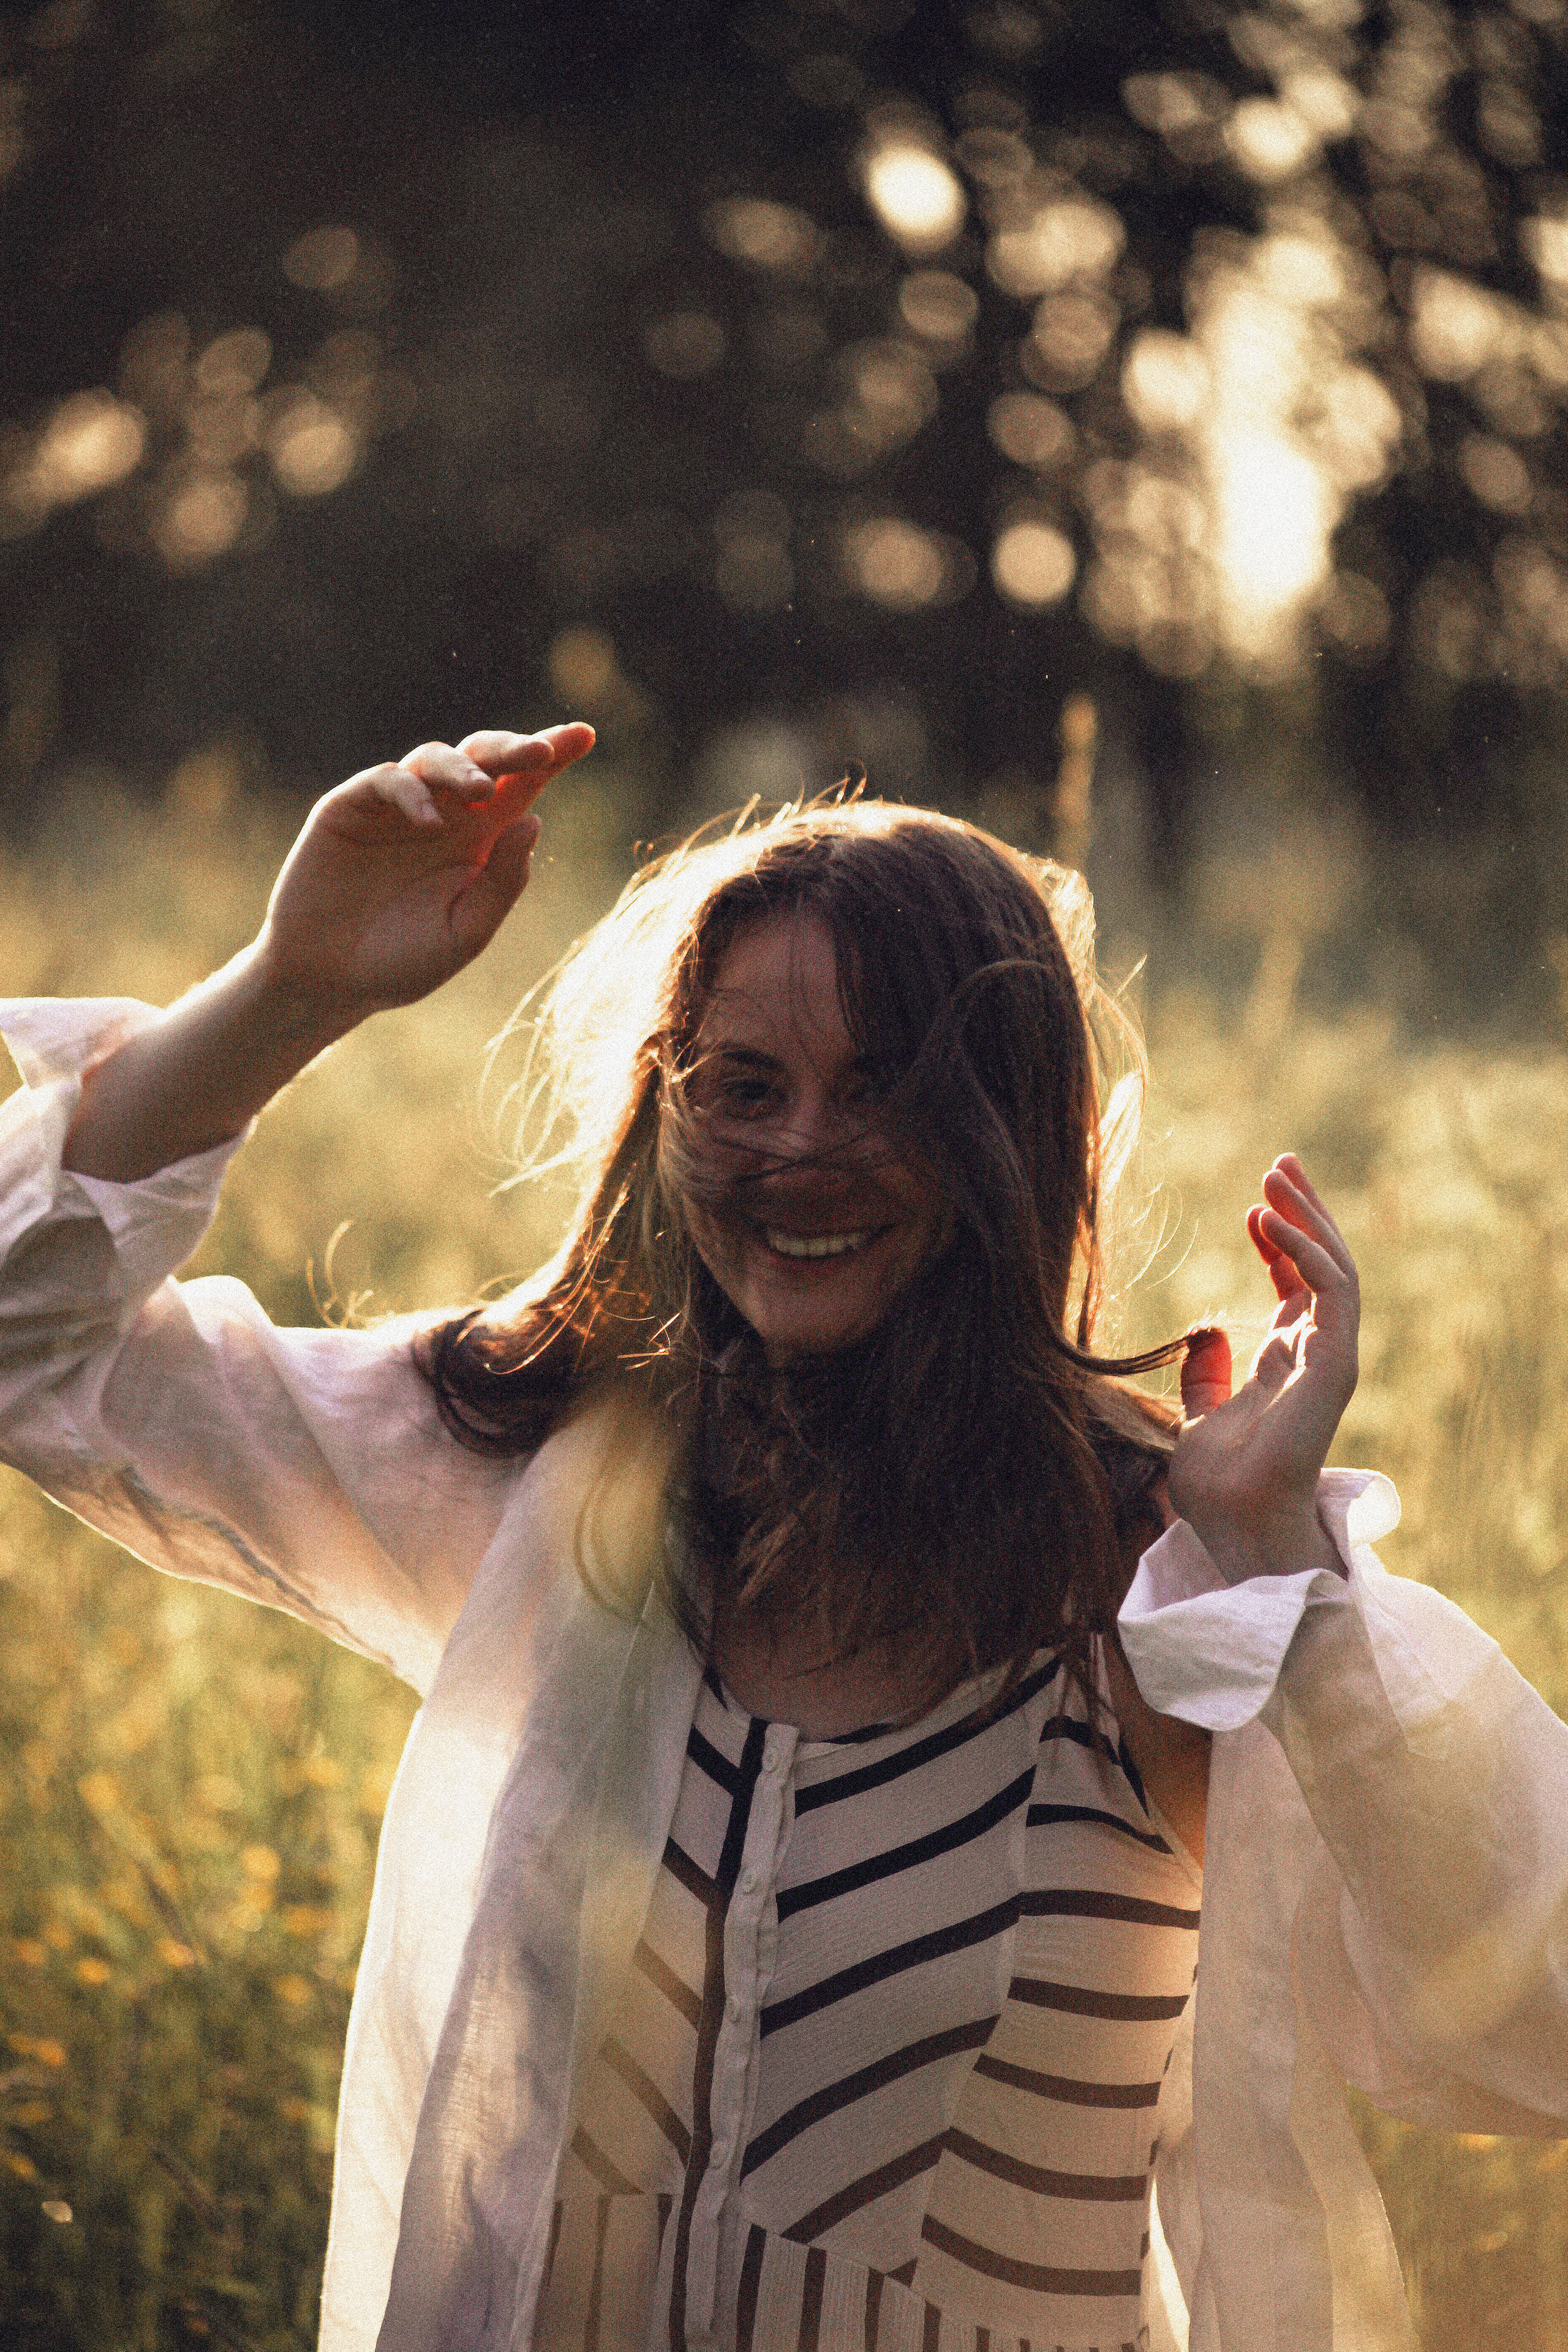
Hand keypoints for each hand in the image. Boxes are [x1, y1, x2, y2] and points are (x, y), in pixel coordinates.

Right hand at [256, 724, 594, 1026]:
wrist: (330, 982)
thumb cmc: (402, 961)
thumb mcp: (465, 932)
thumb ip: (503, 883)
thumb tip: (536, 820)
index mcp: (481, 838)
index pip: (523, 785)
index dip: (553, 754)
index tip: (586, 734)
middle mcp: (443, 813)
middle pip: (485, 759)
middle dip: (514, 748)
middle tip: (542, 751)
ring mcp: (396, 807)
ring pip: (436, 758)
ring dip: (464, 768)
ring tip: (484, 791)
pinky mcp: (350, 807)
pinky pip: (386, 780)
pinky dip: (411, 793)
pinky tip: (428, 822)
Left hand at [1166, 1155, 1358, 1583]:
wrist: (1234, 1523)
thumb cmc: (1219, 1487)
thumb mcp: (1197, 1417)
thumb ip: (1206, 1377)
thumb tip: (1201, 1335)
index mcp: (1288, 1361)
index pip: (1298, 1285)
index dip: (1280, 1242)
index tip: (1253, 1209)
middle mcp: (1316, 1352)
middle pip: (1323, 1265)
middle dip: (1304, 1212)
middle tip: (1280, 1165)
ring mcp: (1331, 1356)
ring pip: (1337, 1267)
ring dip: (1309, 1217)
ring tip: (1278, 1176)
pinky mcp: (1336, 1362)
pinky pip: (1332, 1290)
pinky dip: (1306, 1250)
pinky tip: (1270, 1221)